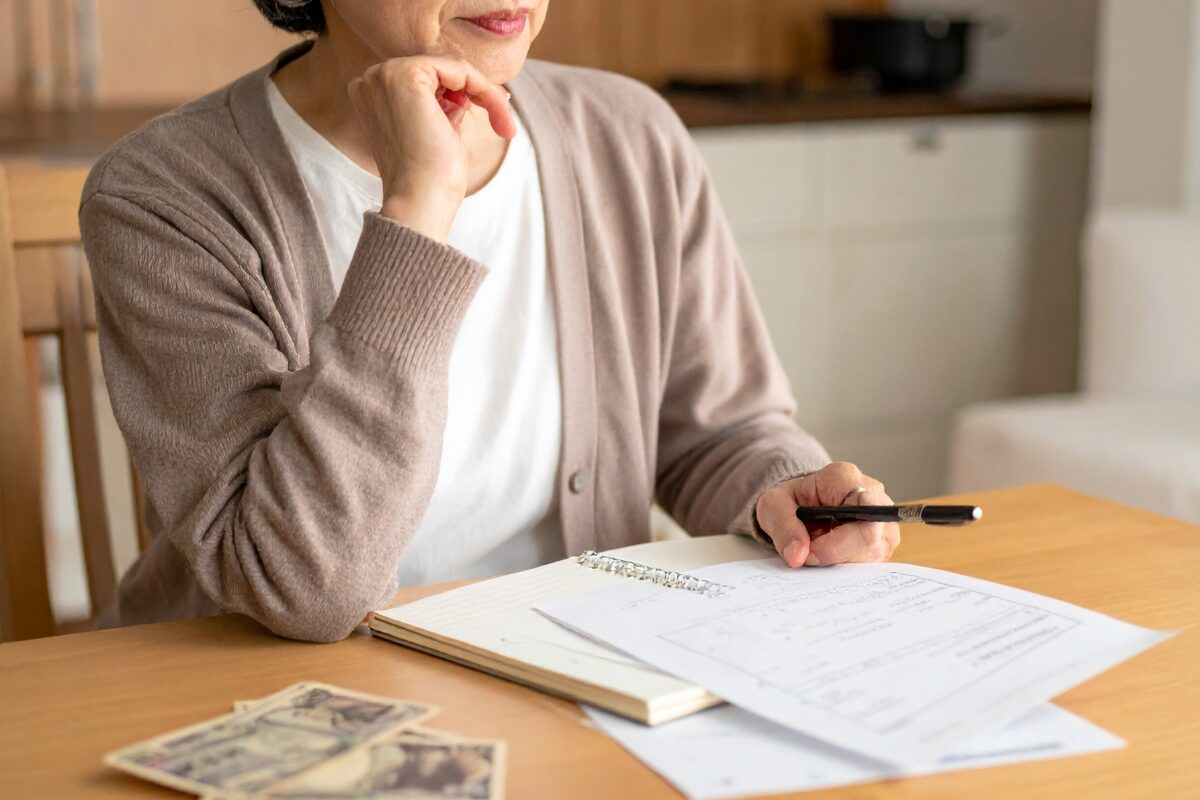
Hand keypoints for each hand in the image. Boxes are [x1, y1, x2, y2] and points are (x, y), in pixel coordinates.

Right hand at [347, 56, 515, 240]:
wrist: (420, 200)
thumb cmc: (429, 178)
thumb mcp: (436, 132)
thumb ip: (443, 107)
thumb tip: (465, 92)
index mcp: (372, 96)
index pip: (427, 83)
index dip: (463, 97)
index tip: (495, 119)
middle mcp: (371, 80)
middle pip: (440, 73)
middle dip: (477, 94)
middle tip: (504, 124)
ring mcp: (385, 75)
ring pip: (452, 69)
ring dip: (485, 94)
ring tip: (503, 124)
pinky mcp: (406, 75)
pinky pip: (459, 69)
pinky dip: (484, 89)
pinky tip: (497, 111)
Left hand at [755, 461, 899, 566]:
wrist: (801, 502)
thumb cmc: (792, 499)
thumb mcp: (773, 505)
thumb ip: (783, 527)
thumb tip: (798, 555)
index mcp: (846, 478)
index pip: (864, 511)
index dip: (839, 542)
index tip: (811, 552)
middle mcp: (873, 495)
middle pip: (871, 539)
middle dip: (836, 556)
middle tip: (808, 554)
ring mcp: (882, 520)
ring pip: (873, 554)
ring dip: (841, 561)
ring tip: (818, 549)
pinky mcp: (883, 541)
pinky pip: (871, 561)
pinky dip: (846, 564)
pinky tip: (830, 555)